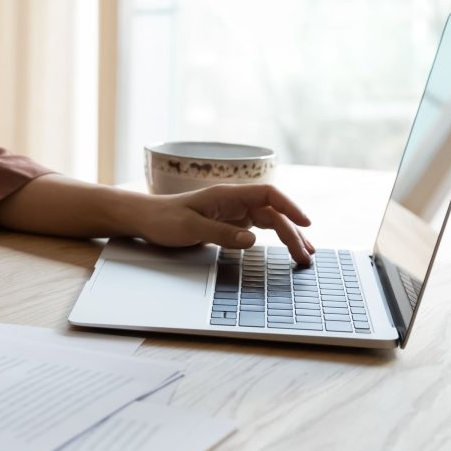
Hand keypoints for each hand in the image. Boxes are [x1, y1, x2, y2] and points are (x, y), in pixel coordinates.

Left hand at [133, 184, 314, 264]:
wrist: (145, 219)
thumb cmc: (163, 219)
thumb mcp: (190, 229)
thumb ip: (221, 234)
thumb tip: (252, 239)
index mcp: (226, 195)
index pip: (267, 194)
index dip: (289, 206)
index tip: (305, 223)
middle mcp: (233, 201)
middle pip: (272, 213)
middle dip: (292, 233)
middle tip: (306, 256)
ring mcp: (232, 212)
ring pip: (268, 221)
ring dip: (287, 236)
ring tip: (305, 255)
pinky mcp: (229, 223)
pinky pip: (258, 229)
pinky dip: (274, 238)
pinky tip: (285, 248)